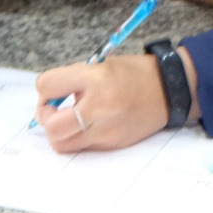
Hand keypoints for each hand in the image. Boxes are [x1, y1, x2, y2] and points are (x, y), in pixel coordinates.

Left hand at [34, 54, 167, 152]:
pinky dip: (78, 137)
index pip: (47, 86)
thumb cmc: (133, 74)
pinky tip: (88, 125)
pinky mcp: (112, 144)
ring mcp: (106, 129)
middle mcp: (99, 107)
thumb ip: (73, 79)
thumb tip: (49, 98)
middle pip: (52, 126)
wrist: (168, 90)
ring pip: (63, 144)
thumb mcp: (100, 65)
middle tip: (53, 112)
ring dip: (59, 132)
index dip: (44, 90)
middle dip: (46, 118)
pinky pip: (83, 146)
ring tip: (69, 120)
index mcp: (95, 78)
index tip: (51, 91)